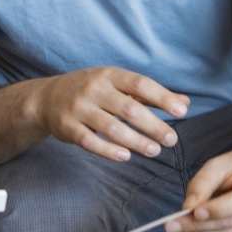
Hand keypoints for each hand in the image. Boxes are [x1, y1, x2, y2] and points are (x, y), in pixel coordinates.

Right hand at [35, 67, 189, 160]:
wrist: (47, 98)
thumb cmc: (92, 91)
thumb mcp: (117, 85)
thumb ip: (149, 95)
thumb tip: (184, 103)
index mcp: (109, 75)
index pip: (140, 84)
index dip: (162, 98)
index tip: (182, 112)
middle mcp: (93, 90)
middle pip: (128, 109)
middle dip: (153, 126)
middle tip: (171, 140)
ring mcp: (78, 109)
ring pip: (111, 128)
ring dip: (136, 141)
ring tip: (154, 151)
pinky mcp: (67, 127)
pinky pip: (90, 142)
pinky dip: (109, 151)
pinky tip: (126, 156)